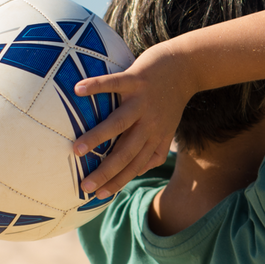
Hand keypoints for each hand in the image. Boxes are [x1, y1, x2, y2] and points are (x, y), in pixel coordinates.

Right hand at [71, 45, 190, 198]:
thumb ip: (156, 151)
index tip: (98, 196)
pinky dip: (96, 86)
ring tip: (77, 150)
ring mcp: (142, 101)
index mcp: (154, 136)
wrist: (187, 66)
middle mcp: (149, 123)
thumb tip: (139, 172)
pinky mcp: (137, 79)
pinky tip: (78, 90)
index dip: (118, 182)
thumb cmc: (171, 99)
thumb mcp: (169, 129)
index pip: (135, 165)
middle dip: (106, 171)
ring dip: (98, 137)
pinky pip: (114, 84)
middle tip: (84, 186)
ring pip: (119, 123)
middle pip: (126, 152)